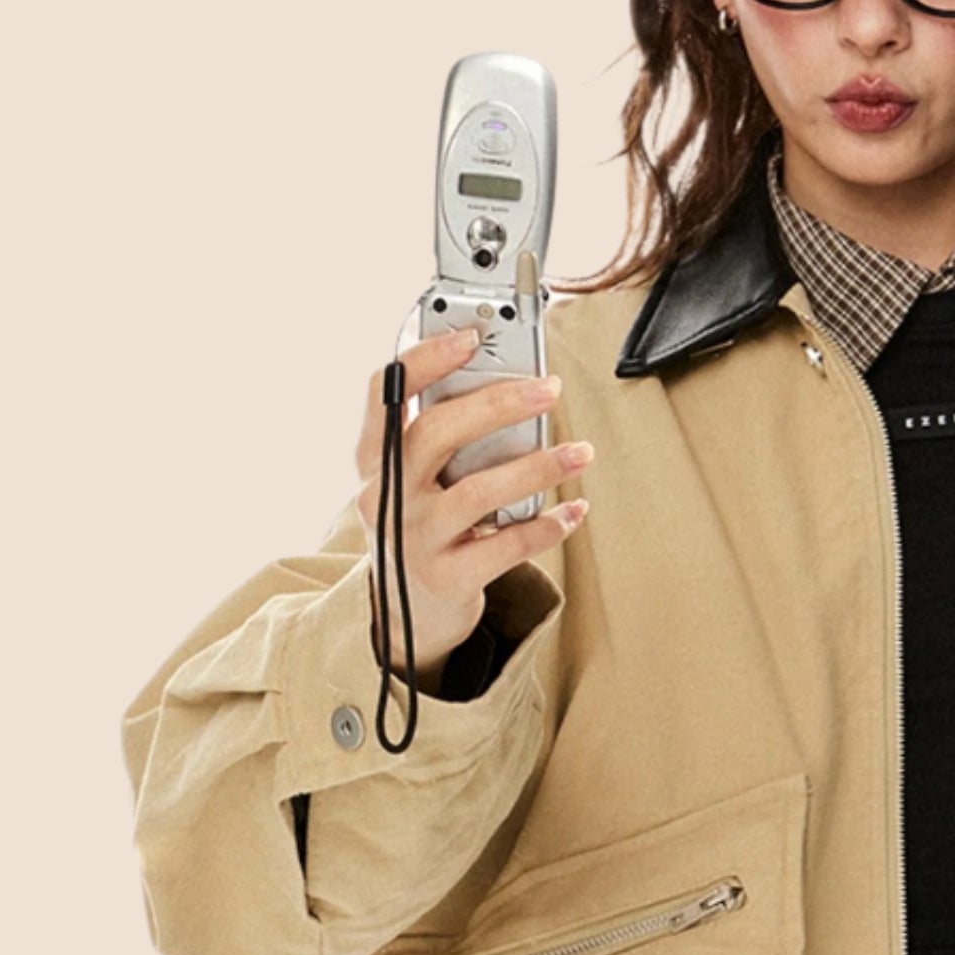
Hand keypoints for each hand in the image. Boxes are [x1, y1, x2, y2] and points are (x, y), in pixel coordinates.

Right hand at [352, 323, 591, 684]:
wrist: (407, 619)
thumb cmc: (423, 528)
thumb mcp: (414, 482)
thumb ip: (442, 439)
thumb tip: (511, 389)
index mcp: (373, 460)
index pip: (384, 393)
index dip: (425, 359)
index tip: (472, 336)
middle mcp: (385, 496)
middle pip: (436, 433)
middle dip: (498, 404)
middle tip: (549, 390)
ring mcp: (413, 539)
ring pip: (478, 491)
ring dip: (537, 467)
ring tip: (580, 452)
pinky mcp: (445, 579)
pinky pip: (505, 546)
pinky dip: (546, 526)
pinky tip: (573, 511)